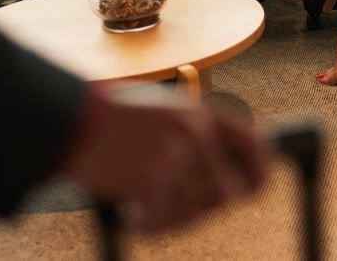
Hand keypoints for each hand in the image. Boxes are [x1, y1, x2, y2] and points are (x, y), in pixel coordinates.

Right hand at [61, 89, 269, 231]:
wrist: (76, 120)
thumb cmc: (120, 117)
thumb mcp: (169, 110)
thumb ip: (201, 135)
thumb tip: (232, 176)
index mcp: (204, 114)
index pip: (256, 147)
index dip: (260, 173)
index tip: (253, 188)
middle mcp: (196, 136)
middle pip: (229, 194)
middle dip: (209, 206)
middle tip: (183, 204)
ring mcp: (173, 160)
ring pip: (196, 213)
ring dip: (174, 218)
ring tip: (152, 205)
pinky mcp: (149, 184)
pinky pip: (166, 222)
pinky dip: (151, 227)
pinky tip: (136, 217)